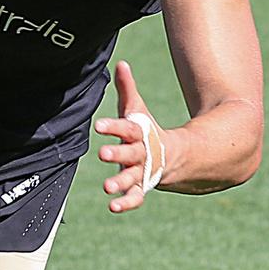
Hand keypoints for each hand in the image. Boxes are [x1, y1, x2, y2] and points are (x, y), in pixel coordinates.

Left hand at [94, 60, 165, 212]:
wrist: (170, 156)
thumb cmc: (145, 129)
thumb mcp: (136, 109)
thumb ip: (127, 89)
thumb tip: (120, 63)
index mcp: (138, 133)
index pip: (126, 128)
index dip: (113, 127)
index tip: (98, 126)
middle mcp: (141, 153)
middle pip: (130, 153)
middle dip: (117, 154)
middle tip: (103, 154)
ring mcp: (141, 172)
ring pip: (131, 178)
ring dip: (120, 182)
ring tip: (106, 187)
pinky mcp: (140, 187)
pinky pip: (135, 196)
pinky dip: (126, 202)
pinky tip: (113, 206)